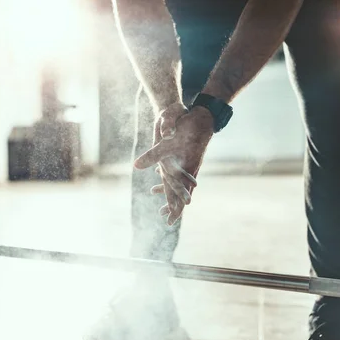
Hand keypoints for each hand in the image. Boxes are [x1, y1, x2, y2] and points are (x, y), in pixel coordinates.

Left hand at [134, 106, 213, 224]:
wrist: (202, 117)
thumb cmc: (185, 128)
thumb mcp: (165, 142)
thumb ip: (151, 156)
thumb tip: (136, 166)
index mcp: (184, 170)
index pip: (178, 194)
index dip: (175, 208)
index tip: (170, 222)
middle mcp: (188, 170)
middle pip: (180, 193)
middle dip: (173, 207)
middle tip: (167, 221)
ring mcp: (188, 165)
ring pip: (178, 185)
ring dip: (169, 195)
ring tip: (161, 207)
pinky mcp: (186, 160)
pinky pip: (177, 175)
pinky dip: (167, 181)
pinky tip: (157, 183)